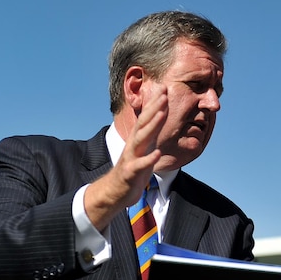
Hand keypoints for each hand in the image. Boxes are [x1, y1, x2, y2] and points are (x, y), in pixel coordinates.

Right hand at [84, 87, 167, 230]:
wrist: (116, 191)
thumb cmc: (134, 168)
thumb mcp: (144, 147)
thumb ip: (151, 132)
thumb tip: (160, 115)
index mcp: (138, 138)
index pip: (147, 117)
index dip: (155, 103)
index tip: (164, 88)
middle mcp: (133, 144)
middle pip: (143, 123)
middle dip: (154, 108)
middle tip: (163, 94)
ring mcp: (131, 157)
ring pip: (141, 139)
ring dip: (151, 126)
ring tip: (162, 114)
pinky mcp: (130, 172)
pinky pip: (140, 165)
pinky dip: (149, 159)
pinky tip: (158, 153)